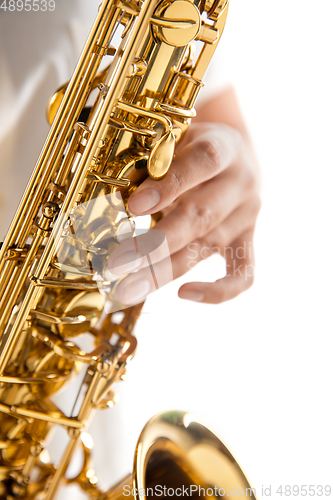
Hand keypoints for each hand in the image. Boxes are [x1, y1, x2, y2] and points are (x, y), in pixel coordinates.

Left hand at [108, 90, 260, 305]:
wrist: (232, 154)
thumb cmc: (191, 147)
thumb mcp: (175, 139)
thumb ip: (151, 164)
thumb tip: (112, 199)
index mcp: (225, 147)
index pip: (202, 162)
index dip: (170, 185)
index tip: (133, 207)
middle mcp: (241, 183)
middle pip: (202, 216)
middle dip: (156, 244)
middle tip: (117, 265)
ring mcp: (246, 216)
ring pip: (208, 248)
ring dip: (165, 272)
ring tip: (127, 290)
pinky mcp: (246, 241)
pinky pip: (243, 273)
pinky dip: (218, 291)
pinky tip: (184, 294)